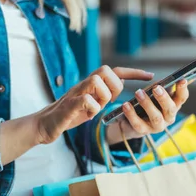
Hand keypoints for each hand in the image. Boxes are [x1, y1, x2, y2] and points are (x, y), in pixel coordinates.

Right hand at [35, 66, 153, 143]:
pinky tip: (89, 116)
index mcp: (91, 85)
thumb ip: (104, 93)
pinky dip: (92, 108)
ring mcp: (75, 93)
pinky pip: (85, 100)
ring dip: (102, 96)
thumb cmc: (69, 115)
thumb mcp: (92, 103)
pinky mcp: (68, 106)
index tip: (150, 75)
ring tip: (96, 108)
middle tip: (108, 101)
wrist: (44, 125)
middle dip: (114, 86)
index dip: (133, 72)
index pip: (115, 71)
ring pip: (96, 81)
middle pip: (105, 70)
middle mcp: (83, 85)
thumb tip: (121, 83)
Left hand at [106, 79, 189, 143]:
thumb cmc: (146, 102)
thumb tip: (161, 80)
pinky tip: (126, 105)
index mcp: (173, 105)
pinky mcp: (144, 131)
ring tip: (138, 93)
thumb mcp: (153, 93)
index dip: (183, 90)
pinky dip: (131, 114)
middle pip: (170, 109)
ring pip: (156, 117)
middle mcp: (168, 118)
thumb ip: (158, 87)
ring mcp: (157, 126)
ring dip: (147, 104)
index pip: (182, 98)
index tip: (181, 80)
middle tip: (156, 88)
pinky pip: (138, 124)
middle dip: (163, 98)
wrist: (130, 121)